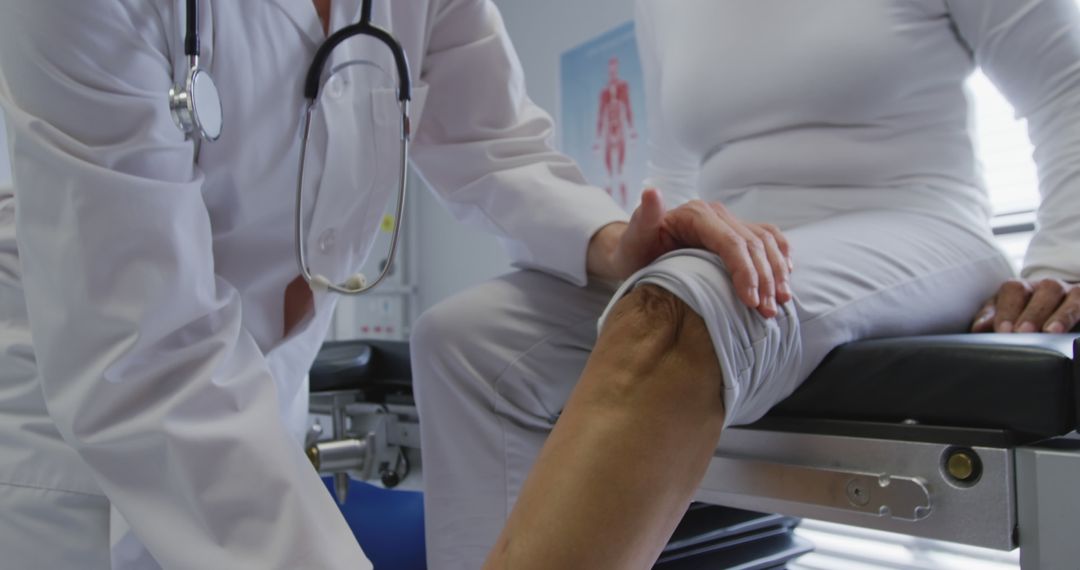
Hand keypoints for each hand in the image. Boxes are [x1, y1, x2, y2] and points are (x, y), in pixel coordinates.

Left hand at [588, 189, 792, 317]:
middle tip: (767, 313)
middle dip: (765, 280)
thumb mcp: (633, 238)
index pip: (730, 242)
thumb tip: (651, 192)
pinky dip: (781, 256)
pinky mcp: (736, 232)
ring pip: (766, 243)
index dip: (745, 271)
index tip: (750, 301)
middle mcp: (717, 214)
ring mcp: (729, 222)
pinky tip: (785, 278)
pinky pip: (769, 239)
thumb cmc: (634, 250)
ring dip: (777, 274)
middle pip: (753, 245)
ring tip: (779, 304)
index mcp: (696, 214)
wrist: (637, 249)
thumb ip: (643, 219)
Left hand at [970, 278, 1079, 332]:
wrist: (1061, 311)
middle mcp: (1050, 287)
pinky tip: (1075, 333)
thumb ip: (992, 319)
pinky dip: (1077, 315)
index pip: (1014, 290)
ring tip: (1051, 331)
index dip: (1008, 309)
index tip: (1002, 330)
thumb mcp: (1007, 316)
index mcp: (1024, 288)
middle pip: (1044, 291)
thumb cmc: (1025, 317)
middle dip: (1032, 312)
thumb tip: (978, 328)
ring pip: (1072, 297)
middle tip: (1023, 332)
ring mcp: (1074, 294)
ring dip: (1061, 315)